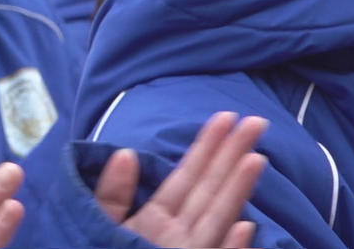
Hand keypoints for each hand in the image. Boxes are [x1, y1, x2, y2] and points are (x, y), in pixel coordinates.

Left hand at [96, 112, 268, 247]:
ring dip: (236, 192)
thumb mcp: (97, 223)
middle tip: (256, 121)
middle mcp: (178, 236)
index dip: (206, 148)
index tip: (225, 117)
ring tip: (255, 159)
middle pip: (210, 190)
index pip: (187, 177)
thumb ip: (111, 194)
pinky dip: (229, 248)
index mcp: (157, 219)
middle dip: (231, 157)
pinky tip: (246, 228)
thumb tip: (126, 154)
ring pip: (215, 219)